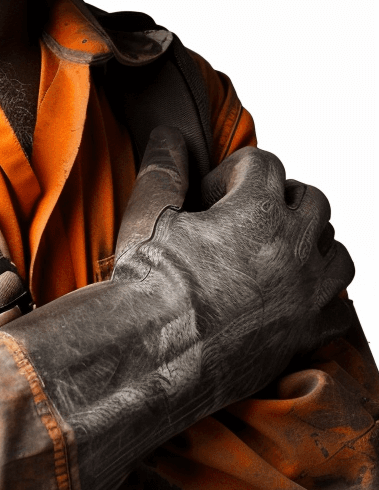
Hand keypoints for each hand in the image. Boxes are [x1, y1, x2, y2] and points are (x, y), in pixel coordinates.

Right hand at [0, 127, 354, 489]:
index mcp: (257, 210)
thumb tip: (170, 135)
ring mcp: (308, 291)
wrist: (155, 353)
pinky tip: (287, 298)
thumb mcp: (150, 215)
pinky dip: (321, 297)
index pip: (264, 164)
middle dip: (279, 201)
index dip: (232, 173)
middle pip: (310, 199)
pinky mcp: (309, 332)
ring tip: (271, 255)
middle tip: (241, 221)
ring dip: (308, 244)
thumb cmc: (149, 287)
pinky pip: (340, 306)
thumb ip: (166, 168)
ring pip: (334, 248)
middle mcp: (294, 246)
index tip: (207, 197)